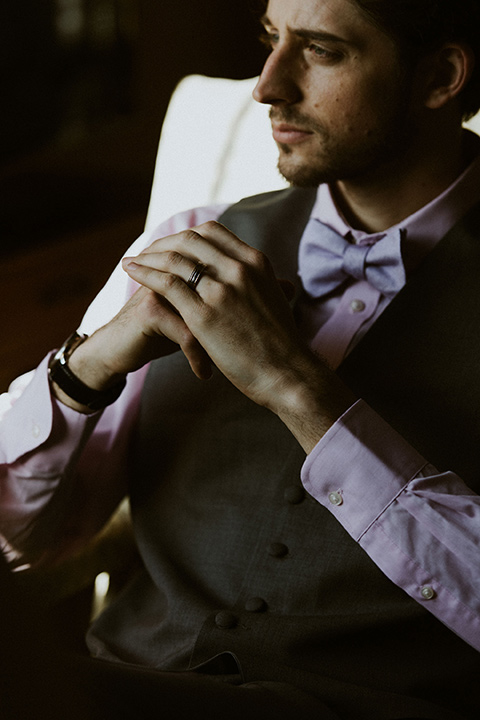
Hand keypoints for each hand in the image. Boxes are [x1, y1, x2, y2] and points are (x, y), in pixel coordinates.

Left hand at [122, 221, 354, 450]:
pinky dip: (144, 273)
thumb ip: (259, 283)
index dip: (186, 235)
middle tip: (147, 252)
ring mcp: (221, 290)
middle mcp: (239, 269)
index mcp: (256, 263)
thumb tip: (257, 279)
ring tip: (132, 262)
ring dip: (148, 255)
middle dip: (163, 242)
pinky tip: (131, 272)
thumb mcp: (275, 300)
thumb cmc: (281, 345)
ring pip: (174, 258)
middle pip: (190, 239)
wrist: (287, 374)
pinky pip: (166, 283)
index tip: (171, 245)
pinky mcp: (204, 314)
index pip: (213, 232)